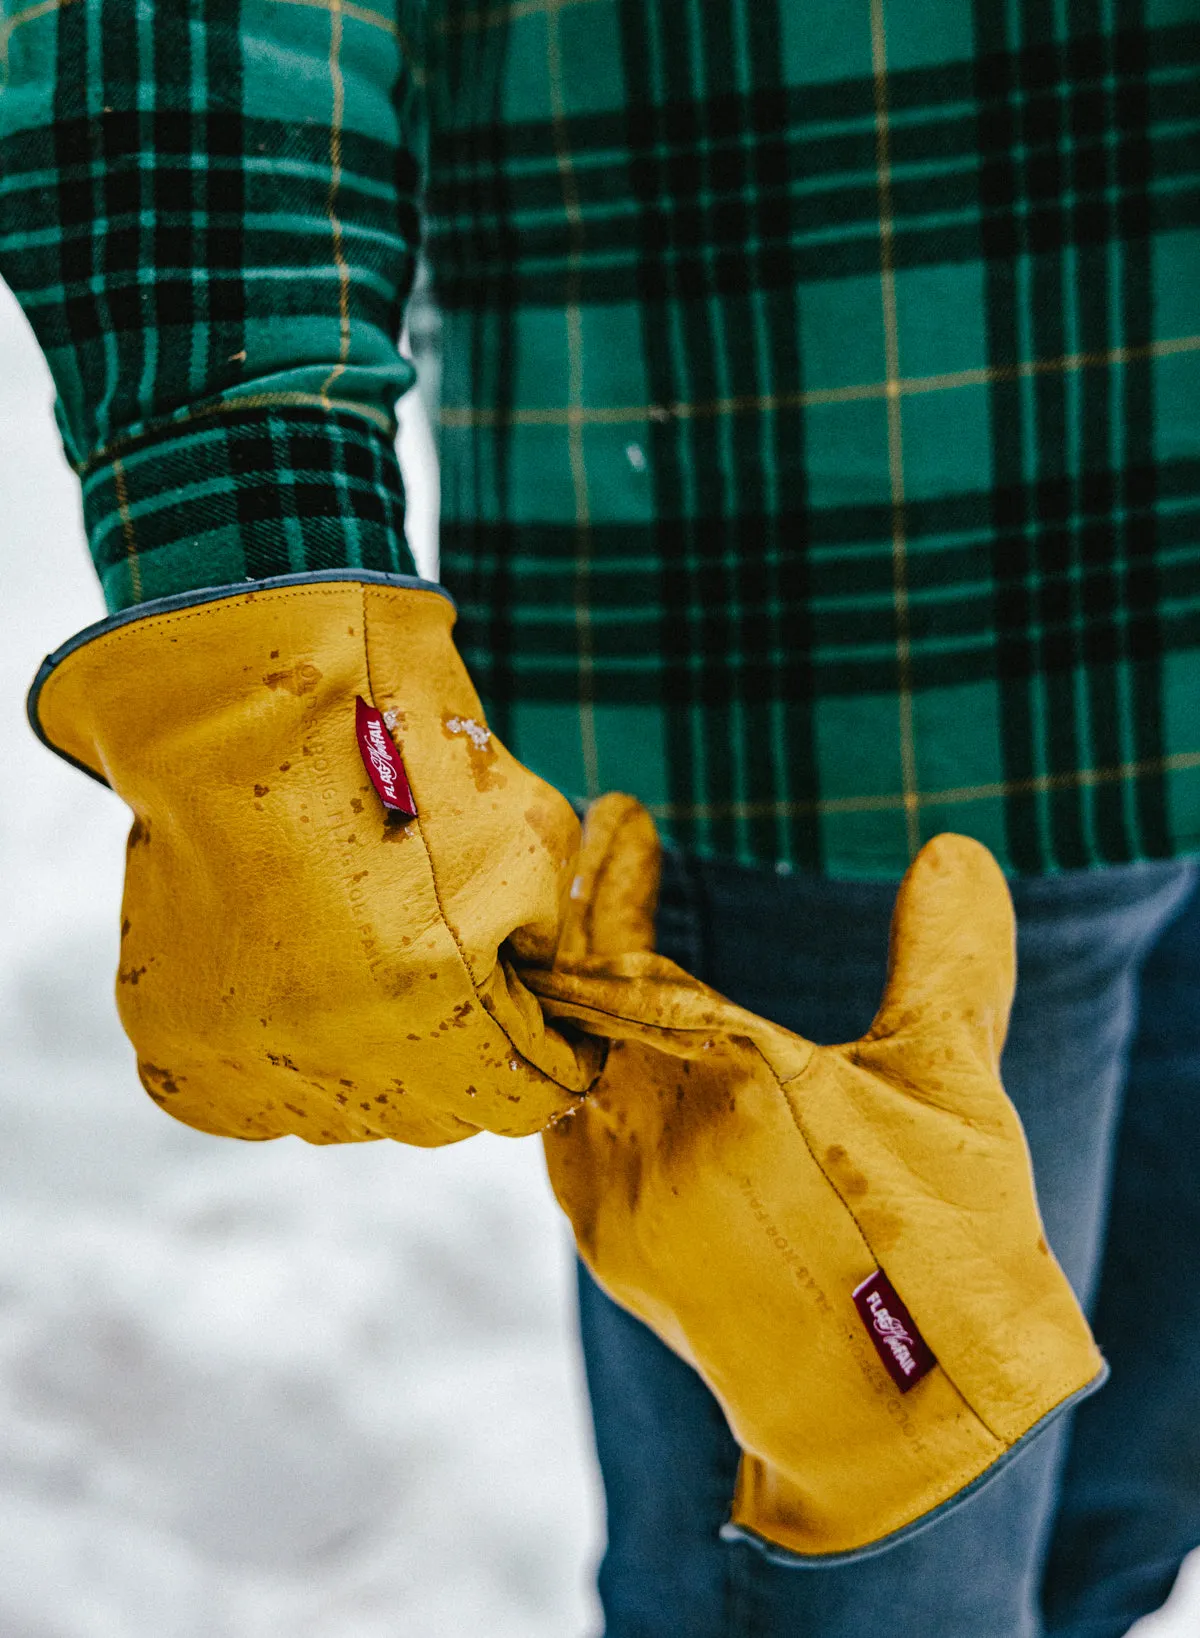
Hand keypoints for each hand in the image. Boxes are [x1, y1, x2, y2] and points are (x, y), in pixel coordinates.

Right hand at [29, 572, 603, 1145]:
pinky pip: (253, 1102)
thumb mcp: (532, 842)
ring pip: (349, 1116)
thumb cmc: (402, 758)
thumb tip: (544, 1002)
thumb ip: (551, 949)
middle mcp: (334, 1051)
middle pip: (441, 1117)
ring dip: (378, 1069)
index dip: (557, 1066)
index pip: (526, 1103)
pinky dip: (286, 1067)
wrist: (250, 710)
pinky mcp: (179, 1042)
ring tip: (377, 984)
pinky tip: (301, 1002)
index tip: (559, 1037)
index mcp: (433, 1008)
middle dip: (474, 1065)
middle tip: (471, 1001)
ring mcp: (248, 1053)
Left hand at [530, 796, 1104, 1560]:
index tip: (619, 817)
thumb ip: (946, 961)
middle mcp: (650, 1138)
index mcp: (729, 1082)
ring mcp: (619, 1201)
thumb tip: (951, 853)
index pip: (629, 950)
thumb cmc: (938, 1253)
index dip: (614, 877)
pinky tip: (596, 1048)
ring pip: (560, 1060)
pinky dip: (575, 1067)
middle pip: (577, 995)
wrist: (900, 1427)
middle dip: (588, 915)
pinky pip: (565, 1129)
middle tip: (598, 848)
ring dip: (572, 992)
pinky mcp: (613, 1250)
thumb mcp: (955, 1091)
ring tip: (588, 934)